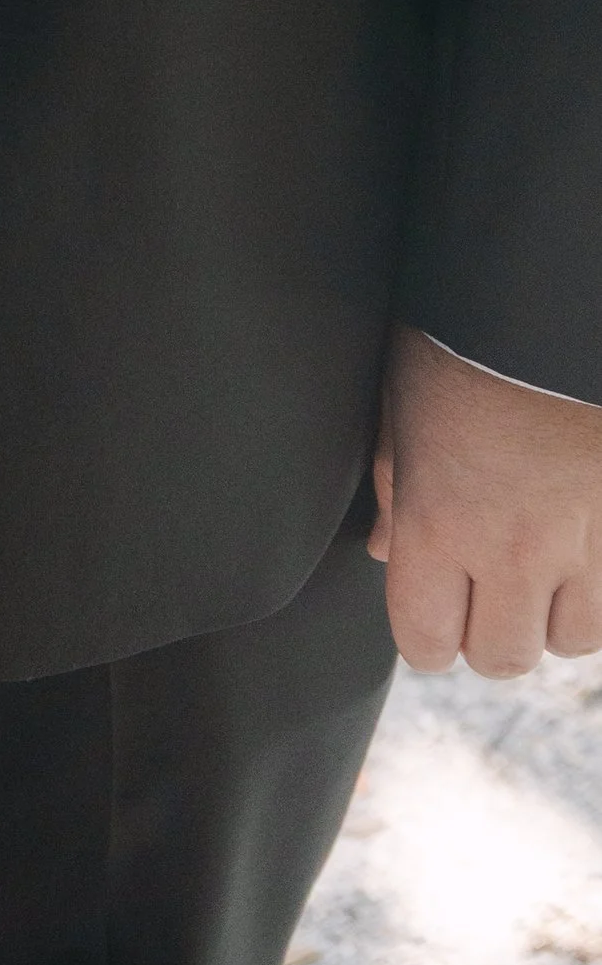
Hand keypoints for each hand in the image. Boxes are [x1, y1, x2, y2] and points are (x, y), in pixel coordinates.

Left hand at [372, 321, 601, 672]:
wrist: (550, 305)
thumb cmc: (462, 339)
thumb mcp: (402, 402)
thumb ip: (392, 485)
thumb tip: (383, 550)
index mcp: (436, 524)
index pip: (427, 643)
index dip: (426, 632)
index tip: (430, 605)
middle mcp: (511, 551)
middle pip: (501, 659)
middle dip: (487, 633)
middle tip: (481, 587)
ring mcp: (583, 544)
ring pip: (570, 642)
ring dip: (551, 615)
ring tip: (536, 565)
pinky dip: (597, 587)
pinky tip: (578, 546)